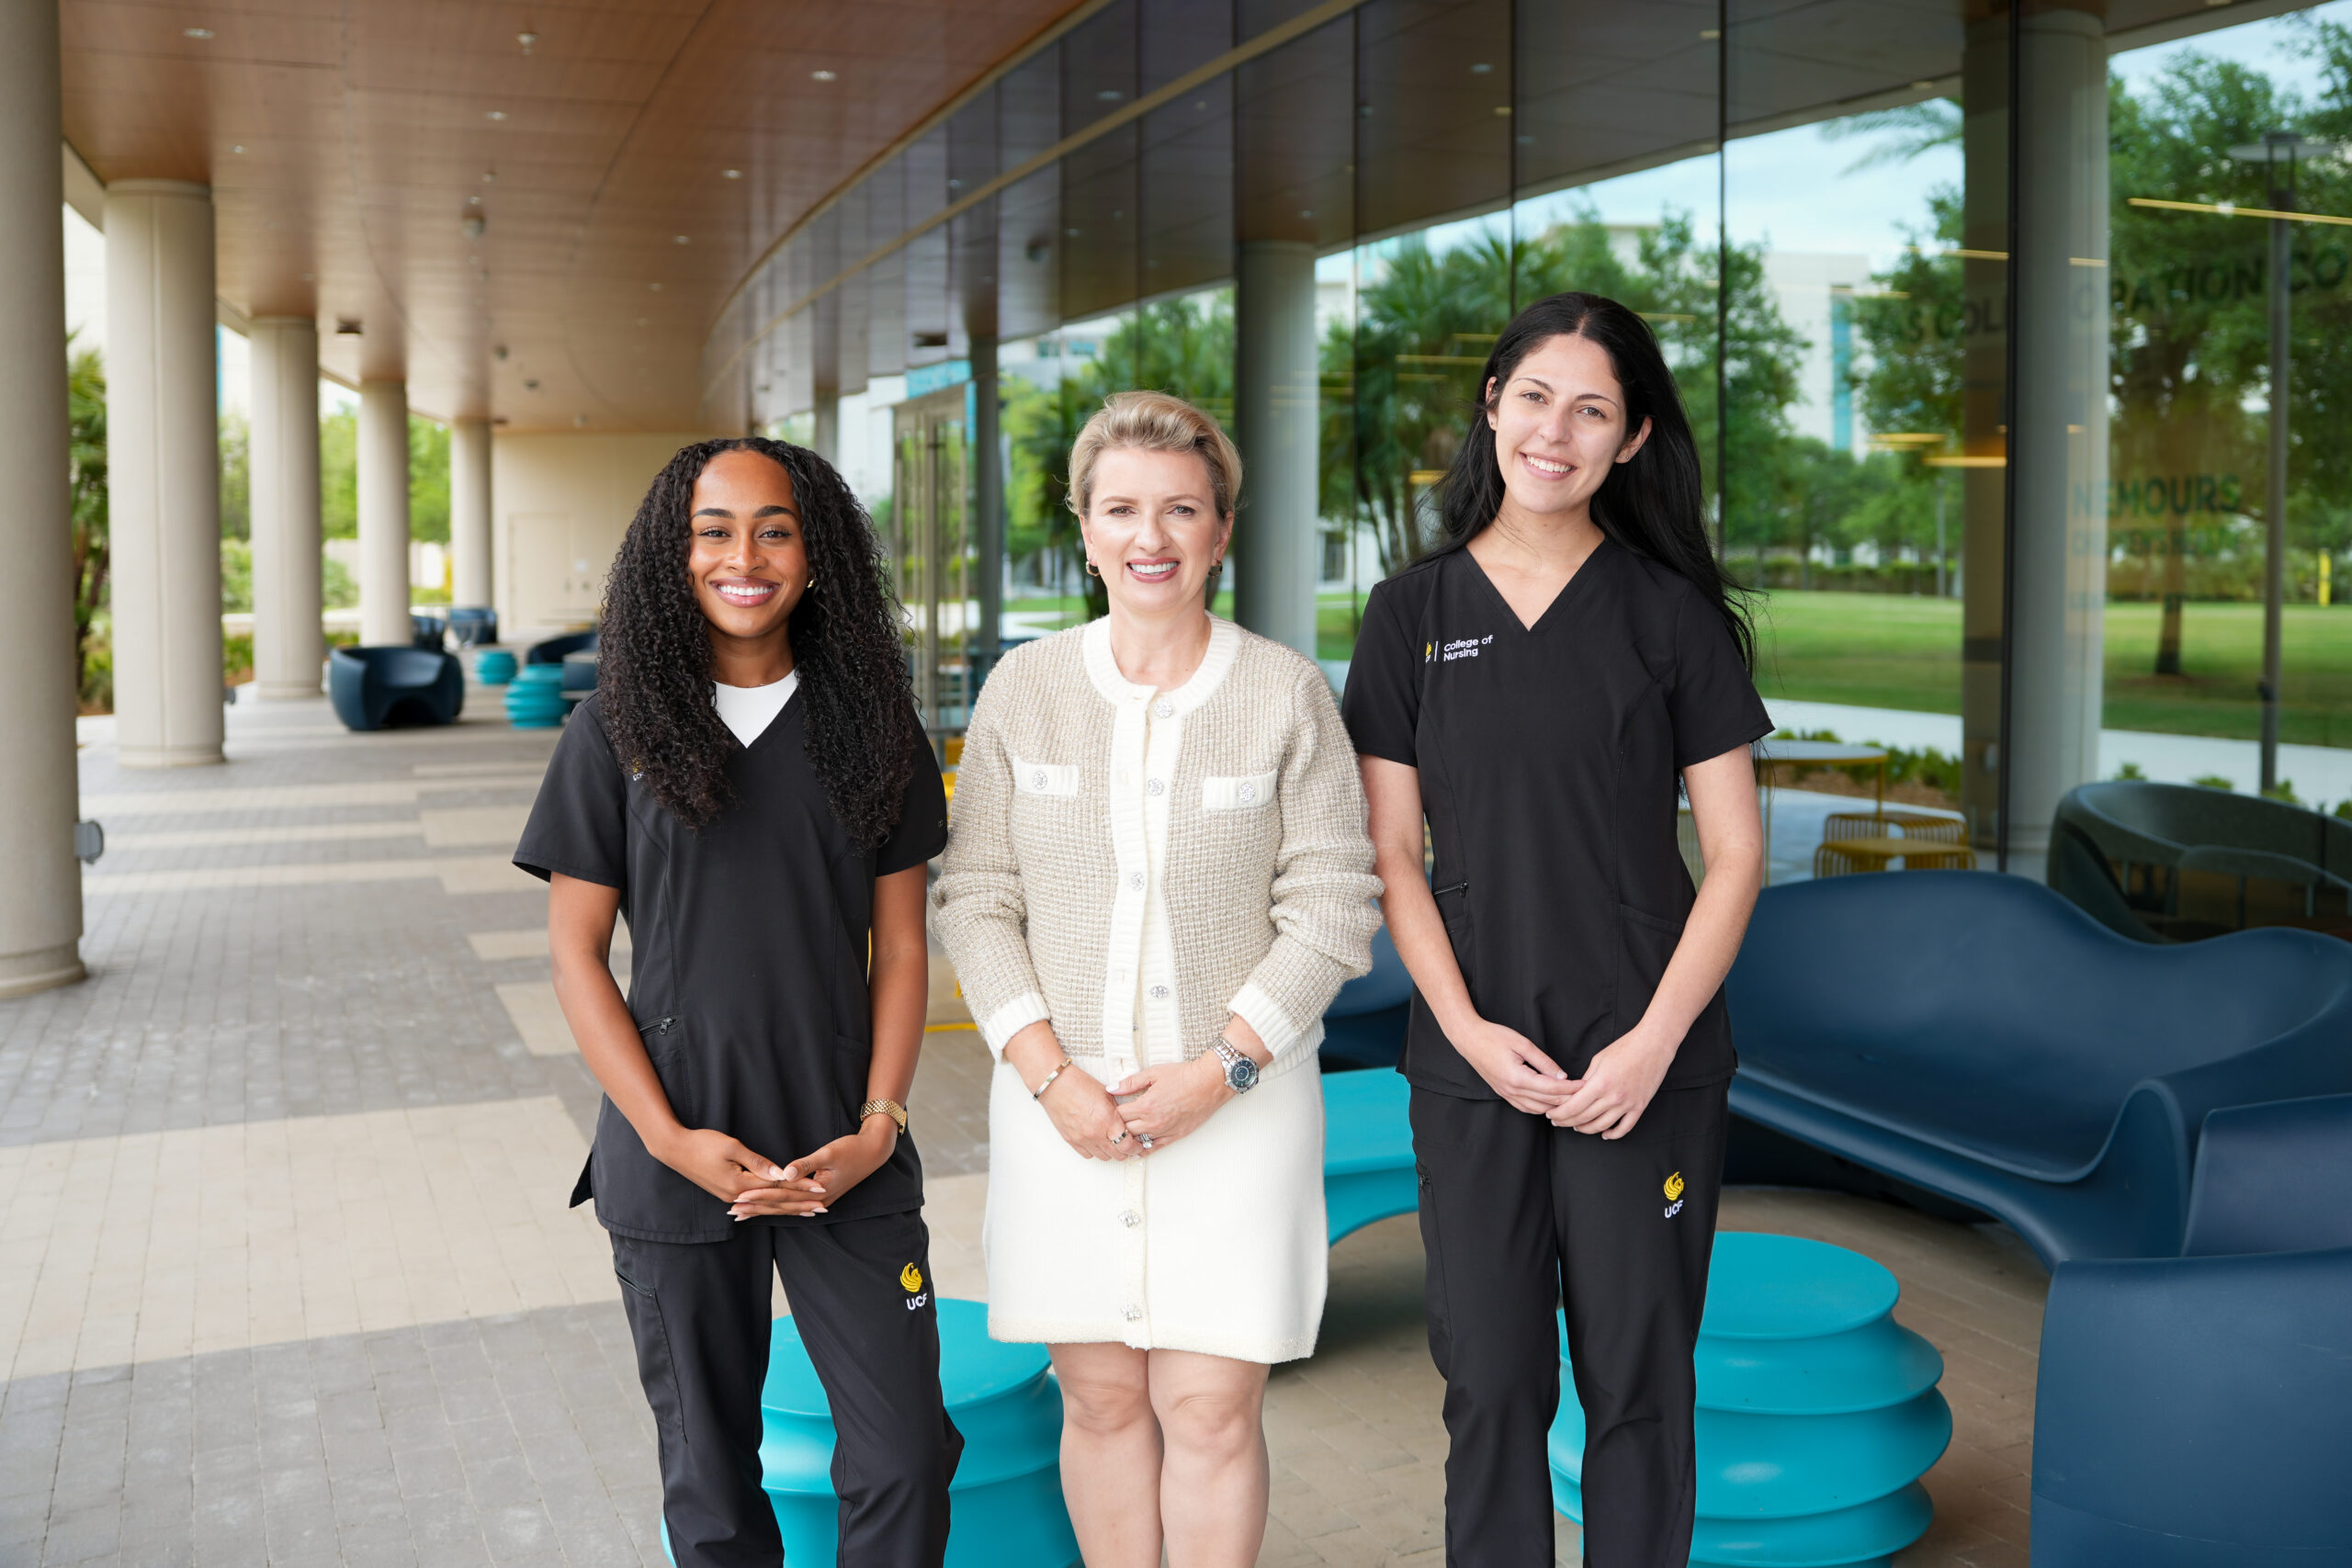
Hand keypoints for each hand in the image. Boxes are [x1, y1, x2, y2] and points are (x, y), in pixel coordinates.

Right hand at [654, 1126, 820, 1208]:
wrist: (674, 1150)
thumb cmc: (702, 1143)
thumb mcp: (731, 1147)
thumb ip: (757, 1162)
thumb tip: (780, 1173)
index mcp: (740, 1184)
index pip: (778, 1187)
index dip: (801, 1187)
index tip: (821, 1189)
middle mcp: (736, 1195)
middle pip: (775, 1202)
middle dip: (801, 1204)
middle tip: (824, 1206)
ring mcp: (731, 1197)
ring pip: (766, 1206)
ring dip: (789, 1209)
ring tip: (808, 1211)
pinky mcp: (727, 1193)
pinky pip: (755, 1204)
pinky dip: (771, 1208)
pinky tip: (779, 1211)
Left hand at [727, 1121, 898, 1219]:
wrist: (874, 1152)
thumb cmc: (851, 1149)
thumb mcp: (828, 1153)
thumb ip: (806, 1164)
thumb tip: (785, 1173)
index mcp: (817, 1191)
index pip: (781, 1196)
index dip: (759, 1197)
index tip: (739, 1199)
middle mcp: (817, 1200)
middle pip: (781, 1206)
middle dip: (756, 1208)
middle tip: (733, 1212)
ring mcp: (820, 1200)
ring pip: (787, 1208)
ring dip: (765, 1210)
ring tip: (745, 1214)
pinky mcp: (821, 1195)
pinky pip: (795, 1205)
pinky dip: (780, 1208)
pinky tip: (771, 1211)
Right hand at [1007, 1025, 1139, 1161]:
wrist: (1055, 1084)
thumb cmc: (1079, 1084)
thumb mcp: (1107, 1095)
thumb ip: (1118, 1112)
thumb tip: (1127, 1122)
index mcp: (1107, 1120)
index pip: (1128, 1145)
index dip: (1136, 1146)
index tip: (1138, 1144)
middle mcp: (1095, 1133)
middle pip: (1118, 1154)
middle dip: (1126, 1151)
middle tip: (1128, 1144)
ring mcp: (1082, 1139)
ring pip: (1104, 1157)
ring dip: (1111, 1151)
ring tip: (1112, 1142)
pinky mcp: (1071, 1140)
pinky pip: (1088, 1155)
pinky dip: (1095, 1151)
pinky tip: (1097, 1142)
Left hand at [1106, 1055, 1232, 1153]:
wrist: (1208, 1083)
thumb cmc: (1185, 1076)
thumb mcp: (1153, 1073)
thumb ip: (1130, 1082)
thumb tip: (1111, 1088)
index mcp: (1146, 1105)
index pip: (1118, 1116)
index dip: (1112, 1112)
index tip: (1111, 1109)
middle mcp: (1154, 1121)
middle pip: (1125, 1131)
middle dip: (1118, 1126)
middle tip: (1115, 1122)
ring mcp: (1165, 1130)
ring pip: (1138, 1141)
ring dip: (1130, 1137)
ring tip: (1124, 1133)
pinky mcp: (1175, 1136)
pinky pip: (1154, 1148)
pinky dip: (1143, 1148)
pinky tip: (1137, 1147)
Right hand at [1448, 1017, 1573, 1115]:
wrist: (1468, 1039)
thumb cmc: (1494, 1037)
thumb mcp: (1523, 1044)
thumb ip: (1544, 1062)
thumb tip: (1562, 1076)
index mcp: (1518, 1078)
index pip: (1551, 1089)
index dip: (1571, 1088)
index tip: (1585, 1084)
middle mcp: (1511, 1091)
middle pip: (1546, 1102)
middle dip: (1567, 1099)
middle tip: (1584, 1094)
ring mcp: (1506, 1094)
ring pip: (1537, 1109)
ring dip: (1554, 1106)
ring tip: (1570, 1099)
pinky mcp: (1503, 1093)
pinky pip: (1525, 1107)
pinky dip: (1540, 1107)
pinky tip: (1549, 1102)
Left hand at [1548, 1025, 1677, 1138]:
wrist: (1653, 1045)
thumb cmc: (1625, 1048)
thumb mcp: (1598, 1060)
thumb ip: (1586, 1080)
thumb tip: (1575, 1094)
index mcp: (1600, 1083)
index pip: (1573, 1107)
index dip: (1559, 1114)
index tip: (1551, 1114)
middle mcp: (1613, 1097)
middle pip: (1584, 1118)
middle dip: (1567, 1122)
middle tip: (1558, 1121)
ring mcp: (1628, 1104)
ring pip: (1602, 1126)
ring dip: (1586, 1129)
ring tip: (1577, 1127)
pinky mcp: (1640, 1107)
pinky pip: (1625, 1128)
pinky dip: (1613, 1134)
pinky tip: (1604, 1134)